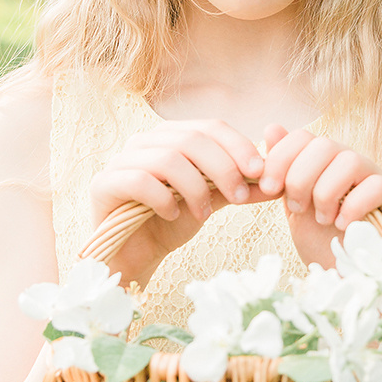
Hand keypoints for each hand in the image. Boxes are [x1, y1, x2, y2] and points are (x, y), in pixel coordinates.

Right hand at [85, 118, 266, 292]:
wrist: (135, 255)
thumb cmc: (170, 223)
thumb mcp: (212, 202)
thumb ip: (240, 189)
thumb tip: (278, 183)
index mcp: (171, 137)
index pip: (210, 126)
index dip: (237, 146)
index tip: (260, 172)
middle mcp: (144, 141)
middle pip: (192, 139)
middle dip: (223, 167)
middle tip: (240, 198)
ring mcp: (121, 160)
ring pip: (168, 158)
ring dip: (196, 188)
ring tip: (205, 213)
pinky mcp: (104, 184)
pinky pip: (139, 181)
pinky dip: (164, 199)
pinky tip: (172, 216)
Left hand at [256, 124, 381, 269]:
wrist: (348, 276)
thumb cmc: (322, 241)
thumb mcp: (293, 206)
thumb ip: (284, 171)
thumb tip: (271, 127)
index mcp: (325, 161)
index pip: (303, 136)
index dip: (281, 158)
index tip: (268, 189)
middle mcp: (351, 163)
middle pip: (324, 144)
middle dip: (300, 177)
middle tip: (296, 208)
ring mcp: (376, 177)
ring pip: (350, 161)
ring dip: (326, 192)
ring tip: (321, 219)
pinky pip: (378, 186)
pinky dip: (354, 205)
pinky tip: (343, 225)